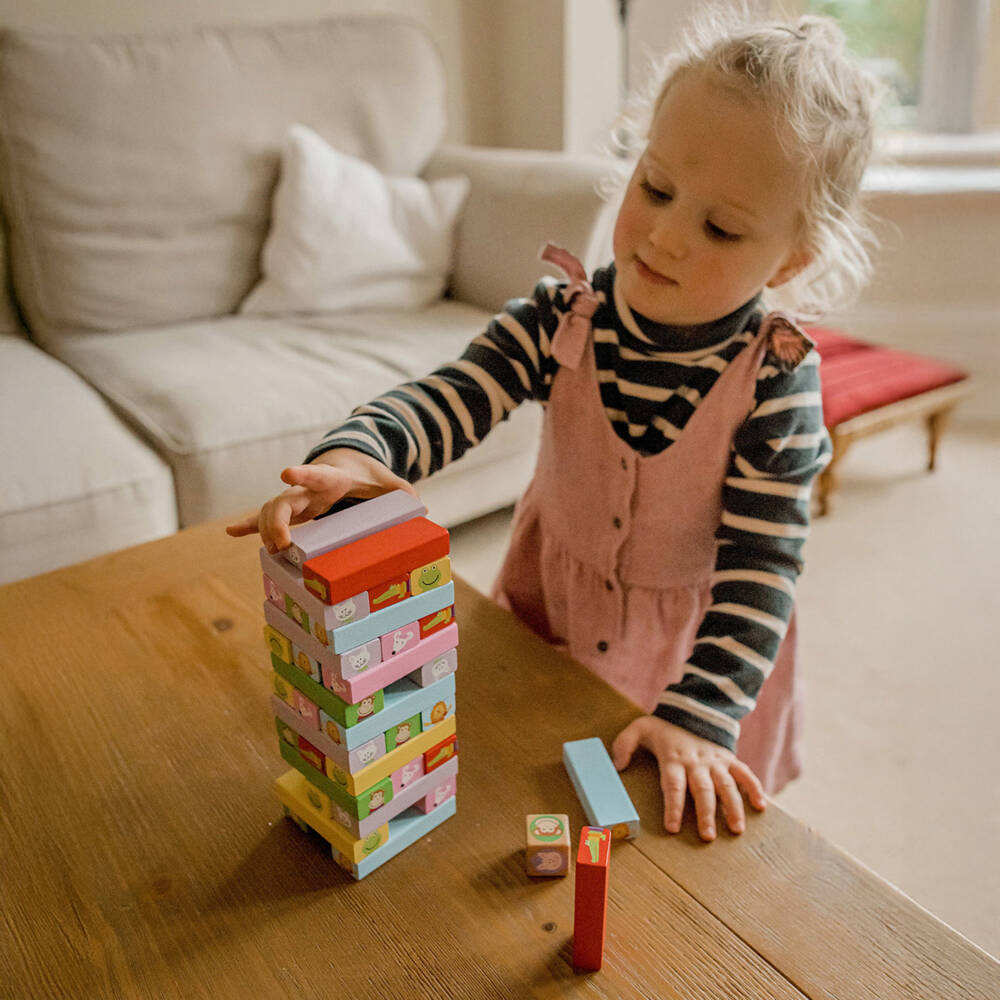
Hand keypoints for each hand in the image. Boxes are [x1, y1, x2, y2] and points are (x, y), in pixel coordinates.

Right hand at [225, 449, 417, 553]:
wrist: (348, 463)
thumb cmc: (368, 476)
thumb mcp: (388, 483)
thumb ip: (402, 492)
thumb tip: (422, 508)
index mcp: (332, 478)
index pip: (316, 475)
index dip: (302, 474)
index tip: (285, 473)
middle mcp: (308, 489)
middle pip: (283, 501)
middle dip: (277, 521)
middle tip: (283, 545)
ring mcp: (297, 500)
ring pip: (271, 511)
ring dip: (266, 531)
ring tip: (275, 552)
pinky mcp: (292, 511)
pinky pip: (265, 518)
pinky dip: (249, 525)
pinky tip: (231, 533)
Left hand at [612, 715, 765, 841]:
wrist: (691, 709)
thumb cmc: (662, 727)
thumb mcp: (639, 729)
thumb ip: (624, 744)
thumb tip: (617, 765)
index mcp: (673, 758)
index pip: (673, 785)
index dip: (673, 806)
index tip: (673, 828)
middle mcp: (696, 762)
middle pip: (702, 790)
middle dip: (706, 814)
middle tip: (708, 837)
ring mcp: (715, 761)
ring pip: (726, 785)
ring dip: (732, 807)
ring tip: (737, 829)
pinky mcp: (729, 759)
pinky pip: (744, 773)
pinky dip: (754, 787)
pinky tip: (761, 806)